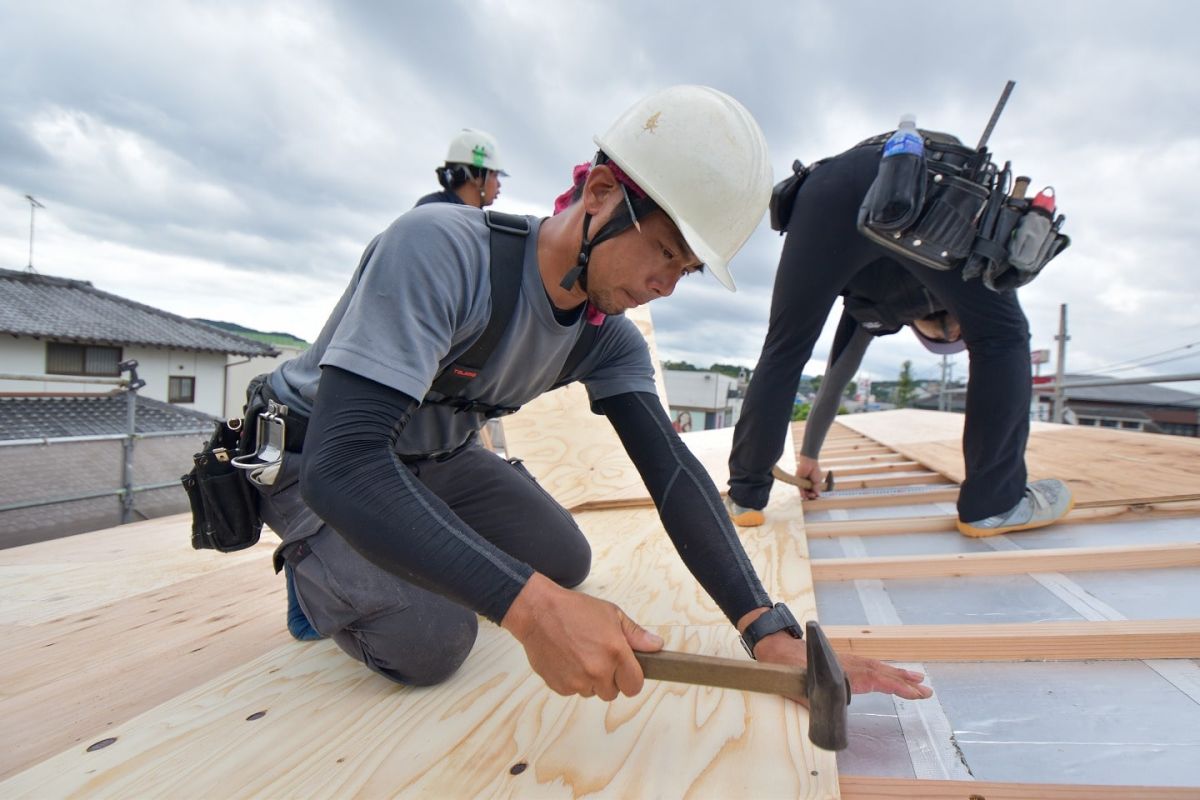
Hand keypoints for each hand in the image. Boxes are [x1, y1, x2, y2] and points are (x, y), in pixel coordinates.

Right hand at [502, 573, 663, 699]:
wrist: (538, 612)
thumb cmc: (574, 610)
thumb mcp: (611, 614)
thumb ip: (636, 635)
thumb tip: (656, 646)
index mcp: (615, 653)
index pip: (634, 686)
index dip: (631, 678)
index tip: (625, 670)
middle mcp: (598, 671)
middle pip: (613, 692)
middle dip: (609, 679)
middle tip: (598, 657)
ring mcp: (577, 681)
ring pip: (592, 692)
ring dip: (590, 680)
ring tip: (580, 654)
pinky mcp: (560, 686)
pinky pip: (573, 691)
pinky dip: (572, 680)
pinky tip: (567, 659)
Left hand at [753, 631, 930, 701]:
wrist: (778, 651)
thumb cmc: (788, 671)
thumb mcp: (799, 691)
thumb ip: (813, 704)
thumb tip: (824, 718)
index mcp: (844, 673)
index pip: (876, 680)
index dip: (897, 687)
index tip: (915, 693)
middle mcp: (850, 665)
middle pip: (883, 673)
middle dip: (905, 682)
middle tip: (927, 690)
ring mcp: (848, 662)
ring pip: (878, 667)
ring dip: (898, 674)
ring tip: (919, 678)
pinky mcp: (844, 661)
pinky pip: (869, 665)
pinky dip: (883, 669)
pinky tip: (890, 673)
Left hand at [795, 455, 823, 499]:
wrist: (810, 464)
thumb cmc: (815, 471)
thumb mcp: (817, 481)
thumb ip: (816, 488)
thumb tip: (818, 495)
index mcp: (813, 484)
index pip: (813, 491)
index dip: (814, 494)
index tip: (816, 496)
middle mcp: (807, 484)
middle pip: (808, 492)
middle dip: (810, 495)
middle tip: (813, 496)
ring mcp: (803, 483)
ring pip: (804, 492)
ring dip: (806, 496)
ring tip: (808, 497)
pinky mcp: (798, 481)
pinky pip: (800, 488)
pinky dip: (802, 493)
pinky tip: (804, 496)